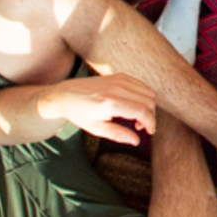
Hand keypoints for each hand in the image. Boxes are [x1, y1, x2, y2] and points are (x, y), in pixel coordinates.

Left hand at [34, 72, 157, 144]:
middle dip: (150, 116)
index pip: (142, 111)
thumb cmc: (79, 113)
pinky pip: (141, 85)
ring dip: (148, 106)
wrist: (65, 94)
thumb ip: (118, 134)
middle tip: (140, 127)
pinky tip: (134, 106)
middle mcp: (117, 89)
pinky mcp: (120, 76)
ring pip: (148, 92)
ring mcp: (119, 80)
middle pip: (149, 101)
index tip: (150, 132)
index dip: (151, 123)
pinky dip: (144, 96)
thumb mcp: (96, 128)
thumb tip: (136, 141)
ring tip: (137, 117)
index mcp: (110, 103)